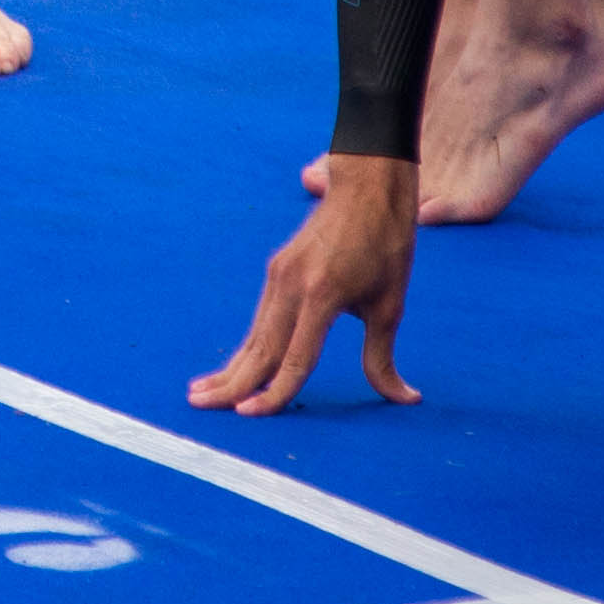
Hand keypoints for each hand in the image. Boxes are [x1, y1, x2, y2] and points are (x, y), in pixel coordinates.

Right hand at [189, 153, 419, 417]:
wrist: (365, 188)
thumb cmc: (386, 246)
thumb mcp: (390, 306)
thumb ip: (383, 357)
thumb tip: (404, 399)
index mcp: (322, 295)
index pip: (294, 358)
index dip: (274, 392)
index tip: (249, 415)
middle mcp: (291, 285)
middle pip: (259, 347)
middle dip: (229, 382)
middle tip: (199, 406)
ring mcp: (278, 274)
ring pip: (254, 333)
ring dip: (230, 366)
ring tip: (202, 391)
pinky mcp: (277, 270)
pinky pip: (260, 317)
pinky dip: (247, 346)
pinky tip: (234, 363)